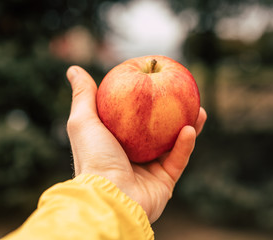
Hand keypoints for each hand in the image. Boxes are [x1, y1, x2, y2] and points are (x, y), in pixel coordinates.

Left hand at [66, 66, 206, 222]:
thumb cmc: (94, 158)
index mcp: (115, 143)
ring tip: (199, 109)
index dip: (145, 100)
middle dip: (172, 113)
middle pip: (157, 130)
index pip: (133, 117)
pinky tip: (191, 128)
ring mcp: (149, 170)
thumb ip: (83, 95)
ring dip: (187, 126)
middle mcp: (132, 156)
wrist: (109, 198)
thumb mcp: (83, 121)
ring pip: (173, 144)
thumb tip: (73, 69)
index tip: (156, 81)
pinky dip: (185, 145)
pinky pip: (178, 161)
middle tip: (184, 95)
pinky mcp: (164, 183)